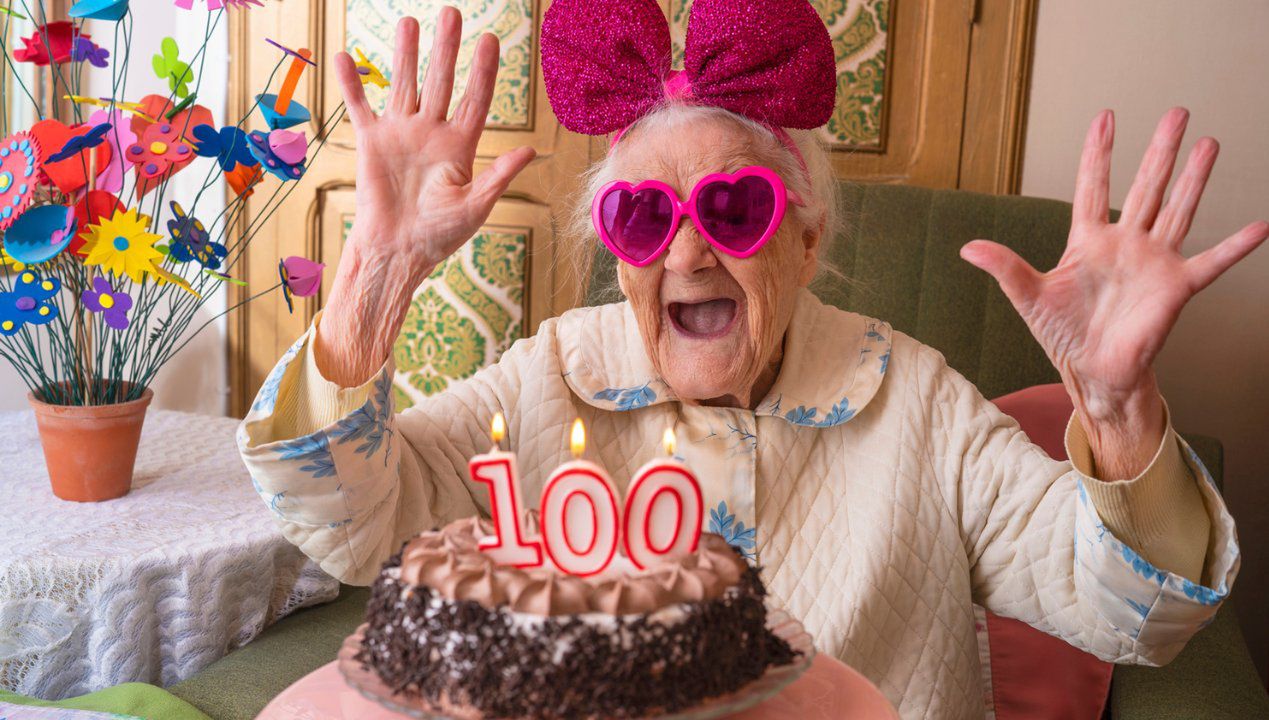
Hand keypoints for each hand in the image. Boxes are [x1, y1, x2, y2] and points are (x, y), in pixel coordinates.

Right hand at [334, 11, 536, 277]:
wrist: (397, 252)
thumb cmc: (439, 236)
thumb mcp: (476, 207)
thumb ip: (499, 176)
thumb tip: (530, 150)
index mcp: (460, 146)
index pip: (476, 100)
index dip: (483, 71)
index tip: (490, 39)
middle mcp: (431, 133)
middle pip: (441, 82)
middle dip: (446, 49)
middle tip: (452, 13)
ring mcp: (401, 134)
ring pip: (404, 84)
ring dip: (406, 54)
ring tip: (409, 21)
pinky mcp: (371, 142)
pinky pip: (360, 107)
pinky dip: (351, 84)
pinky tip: (345, 57)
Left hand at [960, 108, 1267, 476]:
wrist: (1092, 371)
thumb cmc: (1062, 333)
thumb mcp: (1029, 297)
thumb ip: (1004, 268)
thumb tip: (967, 248)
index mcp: (1088, 241)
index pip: (1093, 187)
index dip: (1099, 153)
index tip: (1106, 116)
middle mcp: (1125, 244)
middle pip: (1146, 187)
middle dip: (1160, 151)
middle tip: (1177, 112)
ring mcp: (1154, 262)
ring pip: (1178, 210)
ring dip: (1194, 179)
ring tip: (1208, 143)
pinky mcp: (1175, 288)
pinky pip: (1211, 263)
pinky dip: (1235, 247)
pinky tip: (1259, 227)